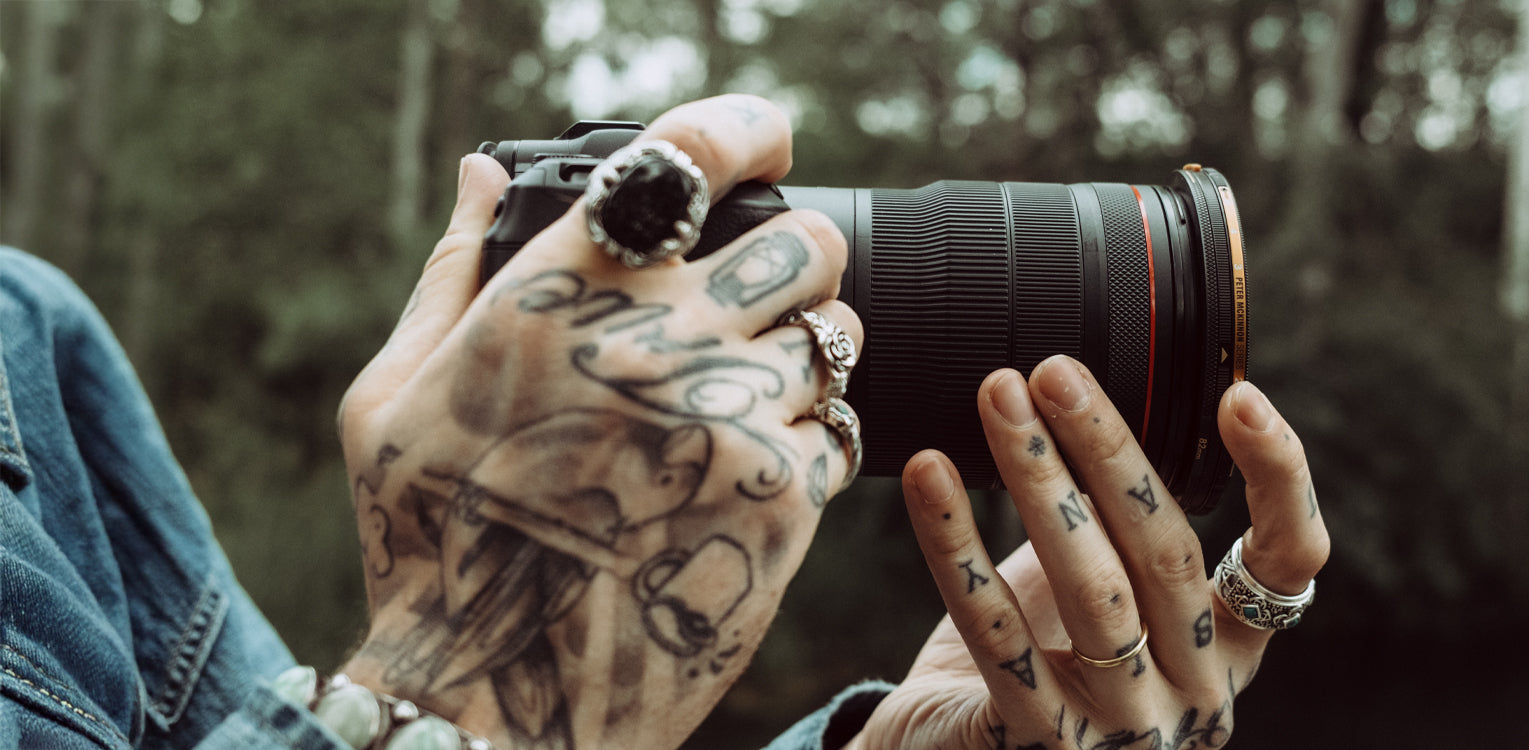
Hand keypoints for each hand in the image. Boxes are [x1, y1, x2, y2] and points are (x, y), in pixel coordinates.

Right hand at [333, 95, 862, 748]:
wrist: (494, 696)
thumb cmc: (426, 541)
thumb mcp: (393, 394)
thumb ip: (449, 269)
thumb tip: (486, 173)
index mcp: (561, 290)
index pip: (690, 154)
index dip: (746, 129)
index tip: (767, 139)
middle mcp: (660, 339)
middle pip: (808, 242)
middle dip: (792, 265)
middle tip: (757, 305)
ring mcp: (734, 418)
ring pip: (840, 337)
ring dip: (805, 358)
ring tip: (743, 404)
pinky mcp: (784, 499)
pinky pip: (843, 432)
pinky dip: (808, 448)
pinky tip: (745, 479)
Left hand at [852, 356, 1327, 748]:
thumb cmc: (1041, 660)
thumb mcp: (1101, 587)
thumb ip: (1116, 520)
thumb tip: (1089, 391)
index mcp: (1229, 647)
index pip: (1291, 559)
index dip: (1280, 477)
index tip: (1239, 395)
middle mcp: (1197, 694)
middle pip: (1167, 553)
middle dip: (1110, 448)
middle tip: (1055, 370)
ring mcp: (1125, 730)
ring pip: (1094, 588)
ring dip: (1039, 478)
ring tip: (998, 396)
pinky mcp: (1041, 746)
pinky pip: (998, 632)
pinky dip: (957, 543)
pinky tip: (928, 472)